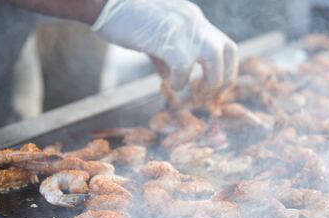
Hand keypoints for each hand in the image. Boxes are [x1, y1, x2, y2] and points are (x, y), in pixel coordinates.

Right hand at [92, 0, 237, 91]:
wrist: (101, 0)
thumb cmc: (120, 16)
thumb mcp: (150, 35)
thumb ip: (163, 54)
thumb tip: (168, 76)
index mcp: (192, 18)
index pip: (223, 43)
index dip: (225, 68)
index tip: (215, 87)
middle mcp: (193, 21)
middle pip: (227, 50)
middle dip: (224, 78)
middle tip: (209, 96)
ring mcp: (183, 28)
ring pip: (215, 57)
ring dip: (209, 81)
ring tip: (195, 94)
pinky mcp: (167, 39)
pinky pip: (184, 68)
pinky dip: (179, 82)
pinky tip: (169, 85)